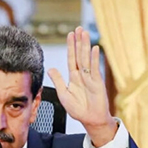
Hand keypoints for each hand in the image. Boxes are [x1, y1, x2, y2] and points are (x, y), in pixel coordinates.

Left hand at [47, 26, 116, 146]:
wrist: (90, 119)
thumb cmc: (78, 109)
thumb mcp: (64, 94)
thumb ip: (58, 81)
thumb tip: (50, 68)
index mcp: (73, 77)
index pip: (71, 58)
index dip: (70, 46)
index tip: (70, 34)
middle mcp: (82, 74)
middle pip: (80, 54)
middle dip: (79, 41)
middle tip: (78, 28)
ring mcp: (90, 77)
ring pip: (87, 58)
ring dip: (85, 46)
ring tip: (85, 33)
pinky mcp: (97, 82)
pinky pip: (95, 68)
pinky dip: (94, 58)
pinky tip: (94, 48)